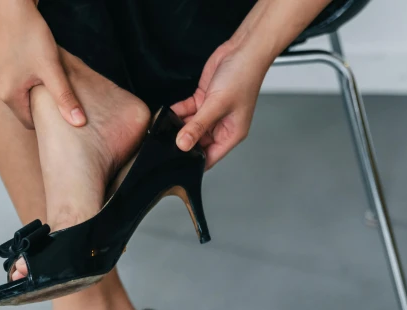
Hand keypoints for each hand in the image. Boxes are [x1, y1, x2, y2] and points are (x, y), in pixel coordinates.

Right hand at [0, 0, 84, 128]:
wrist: (11, 5)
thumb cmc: (32, 35)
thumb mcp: (52, 69)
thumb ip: (65, 98)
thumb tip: (79, 123)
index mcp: (8, 95)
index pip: (28, 120)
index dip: (42, 115)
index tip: (52, 103)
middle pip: (17, 103)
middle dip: (32, 96)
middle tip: (45, 79)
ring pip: (7, 87)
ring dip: (20, 82)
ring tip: (32, 65)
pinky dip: (9, 69)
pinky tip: (19, 55)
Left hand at [171, 40, 268, 169]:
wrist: (243, 49)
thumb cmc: (243, 77)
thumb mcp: (217, 105)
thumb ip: (198, 126)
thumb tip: (182, 145)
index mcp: (231, 133)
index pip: (210, 157)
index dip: (193, 162)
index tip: (175, 163)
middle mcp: (221, 126)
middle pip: (197, 143)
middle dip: (182, 142)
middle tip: (165, 143)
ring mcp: (211, 113)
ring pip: (190, 126)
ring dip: (177, 127)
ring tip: (163, 128)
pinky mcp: (203, 100)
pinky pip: (187, 111)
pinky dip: (177, 112)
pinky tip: (167, 114)